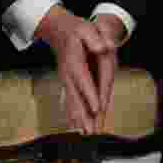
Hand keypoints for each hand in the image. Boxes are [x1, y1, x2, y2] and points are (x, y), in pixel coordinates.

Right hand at [34, 6, 118, 134]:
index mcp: (75, 62)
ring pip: (72, 102)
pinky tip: (75, 126)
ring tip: (86, 133)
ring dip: (79, 119)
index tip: (97, 108)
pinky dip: (72, 114)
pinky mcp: (68, 83)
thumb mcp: (87, 28)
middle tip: (91, 130)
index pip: (84, 80)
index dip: (90, 95)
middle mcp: (69, 74)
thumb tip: (103, 48)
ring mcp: (67, 80)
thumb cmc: (76, 30)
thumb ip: (95, 38)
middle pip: (77, 97)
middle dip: (84, 115)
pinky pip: (70, 101)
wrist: (59, 31)